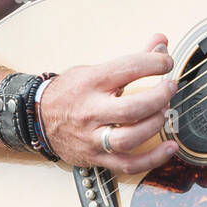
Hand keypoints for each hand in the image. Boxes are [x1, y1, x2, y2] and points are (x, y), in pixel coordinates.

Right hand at [39, 32, 179, 173]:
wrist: (37, 118)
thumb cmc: (70, 92)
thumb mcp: (95, 70)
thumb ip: (133, 59)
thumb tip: (161, 42)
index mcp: (90, 83)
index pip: (128, 68)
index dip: (155, 63)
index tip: (166, 62)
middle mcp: (90, 111)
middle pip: (132, 109)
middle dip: (159, 97)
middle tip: (169, 88)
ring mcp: (91, 138)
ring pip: (129, 138)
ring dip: (155, 125)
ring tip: (164, 112)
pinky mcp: (95, 158)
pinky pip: (128, 164)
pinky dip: (153, 159)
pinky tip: (169, 147)